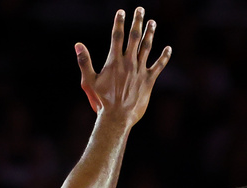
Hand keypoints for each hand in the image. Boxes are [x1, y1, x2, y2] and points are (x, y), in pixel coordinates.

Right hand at [76, 7, 171, 125]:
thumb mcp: (89, 81)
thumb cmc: (101, 101)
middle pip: (134, 37)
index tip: (121, 12)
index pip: (117, 36)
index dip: (119, 22)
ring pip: (147, 48)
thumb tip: (78, 45)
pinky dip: (164, 57)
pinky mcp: (148, 81)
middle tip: (140, 9)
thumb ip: (84, 61)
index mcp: (114, 61)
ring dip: (150, 33)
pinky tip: (168, 48)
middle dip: (137, 21)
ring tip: (152, 22)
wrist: (117, 117)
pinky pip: (158, 66)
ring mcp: (139, 71)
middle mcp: (128, 63)